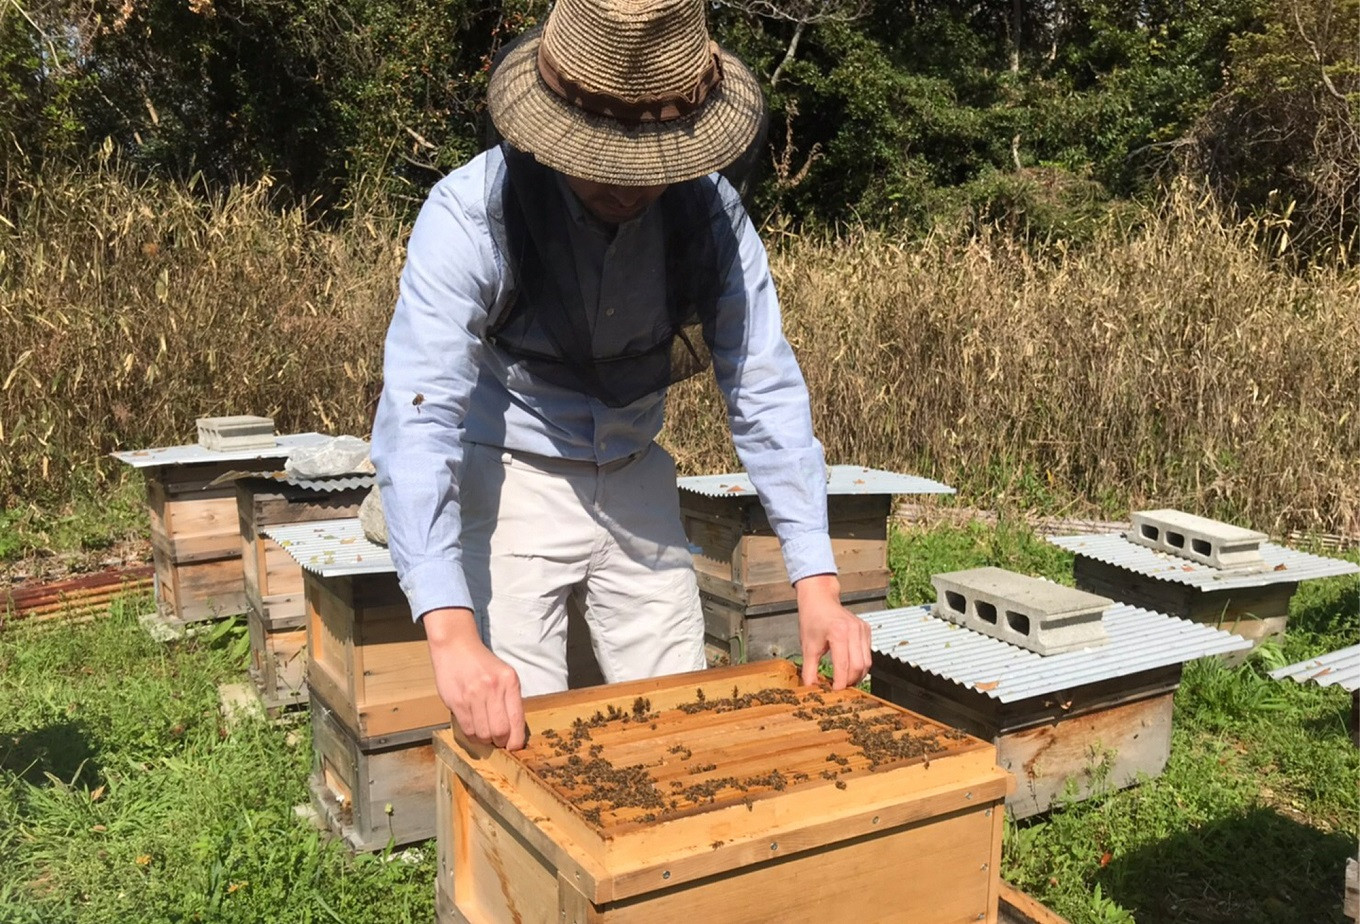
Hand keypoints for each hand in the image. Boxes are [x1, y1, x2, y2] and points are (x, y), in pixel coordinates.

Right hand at [421, 607, 525, 749]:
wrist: (455, 646)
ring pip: (483, 734)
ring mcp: (473, 695)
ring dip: (485, 740)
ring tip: (484, 733)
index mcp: (509, 681)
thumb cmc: (482, 663)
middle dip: (500, 742)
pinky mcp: (456, 701)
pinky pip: (467, 729)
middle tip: (498, 740)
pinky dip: (472, 735)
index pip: (517, 719)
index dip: (516, 740)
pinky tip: (473, 728)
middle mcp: (493, 688)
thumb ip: (509, 699)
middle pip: (500, 731)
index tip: (514, 746)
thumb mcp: (503, 675)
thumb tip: (513, 731)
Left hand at [795, 574, 872, 689]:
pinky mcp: (867, 630)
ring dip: (858, 675)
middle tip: (840, 688)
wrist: (820, 599)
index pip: (844, 666)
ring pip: (867, 662)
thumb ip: (809, 669)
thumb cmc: (813, 618)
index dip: (840, 683)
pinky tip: (850, 667)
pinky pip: (868, 653)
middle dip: (850, 681)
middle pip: (859, 666)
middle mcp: (854, 630)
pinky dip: (861, 664)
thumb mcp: (808, 646)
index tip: (834, 691)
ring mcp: (862, 629)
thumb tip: (811, 687)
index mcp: (838, 633)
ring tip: (845, 680)